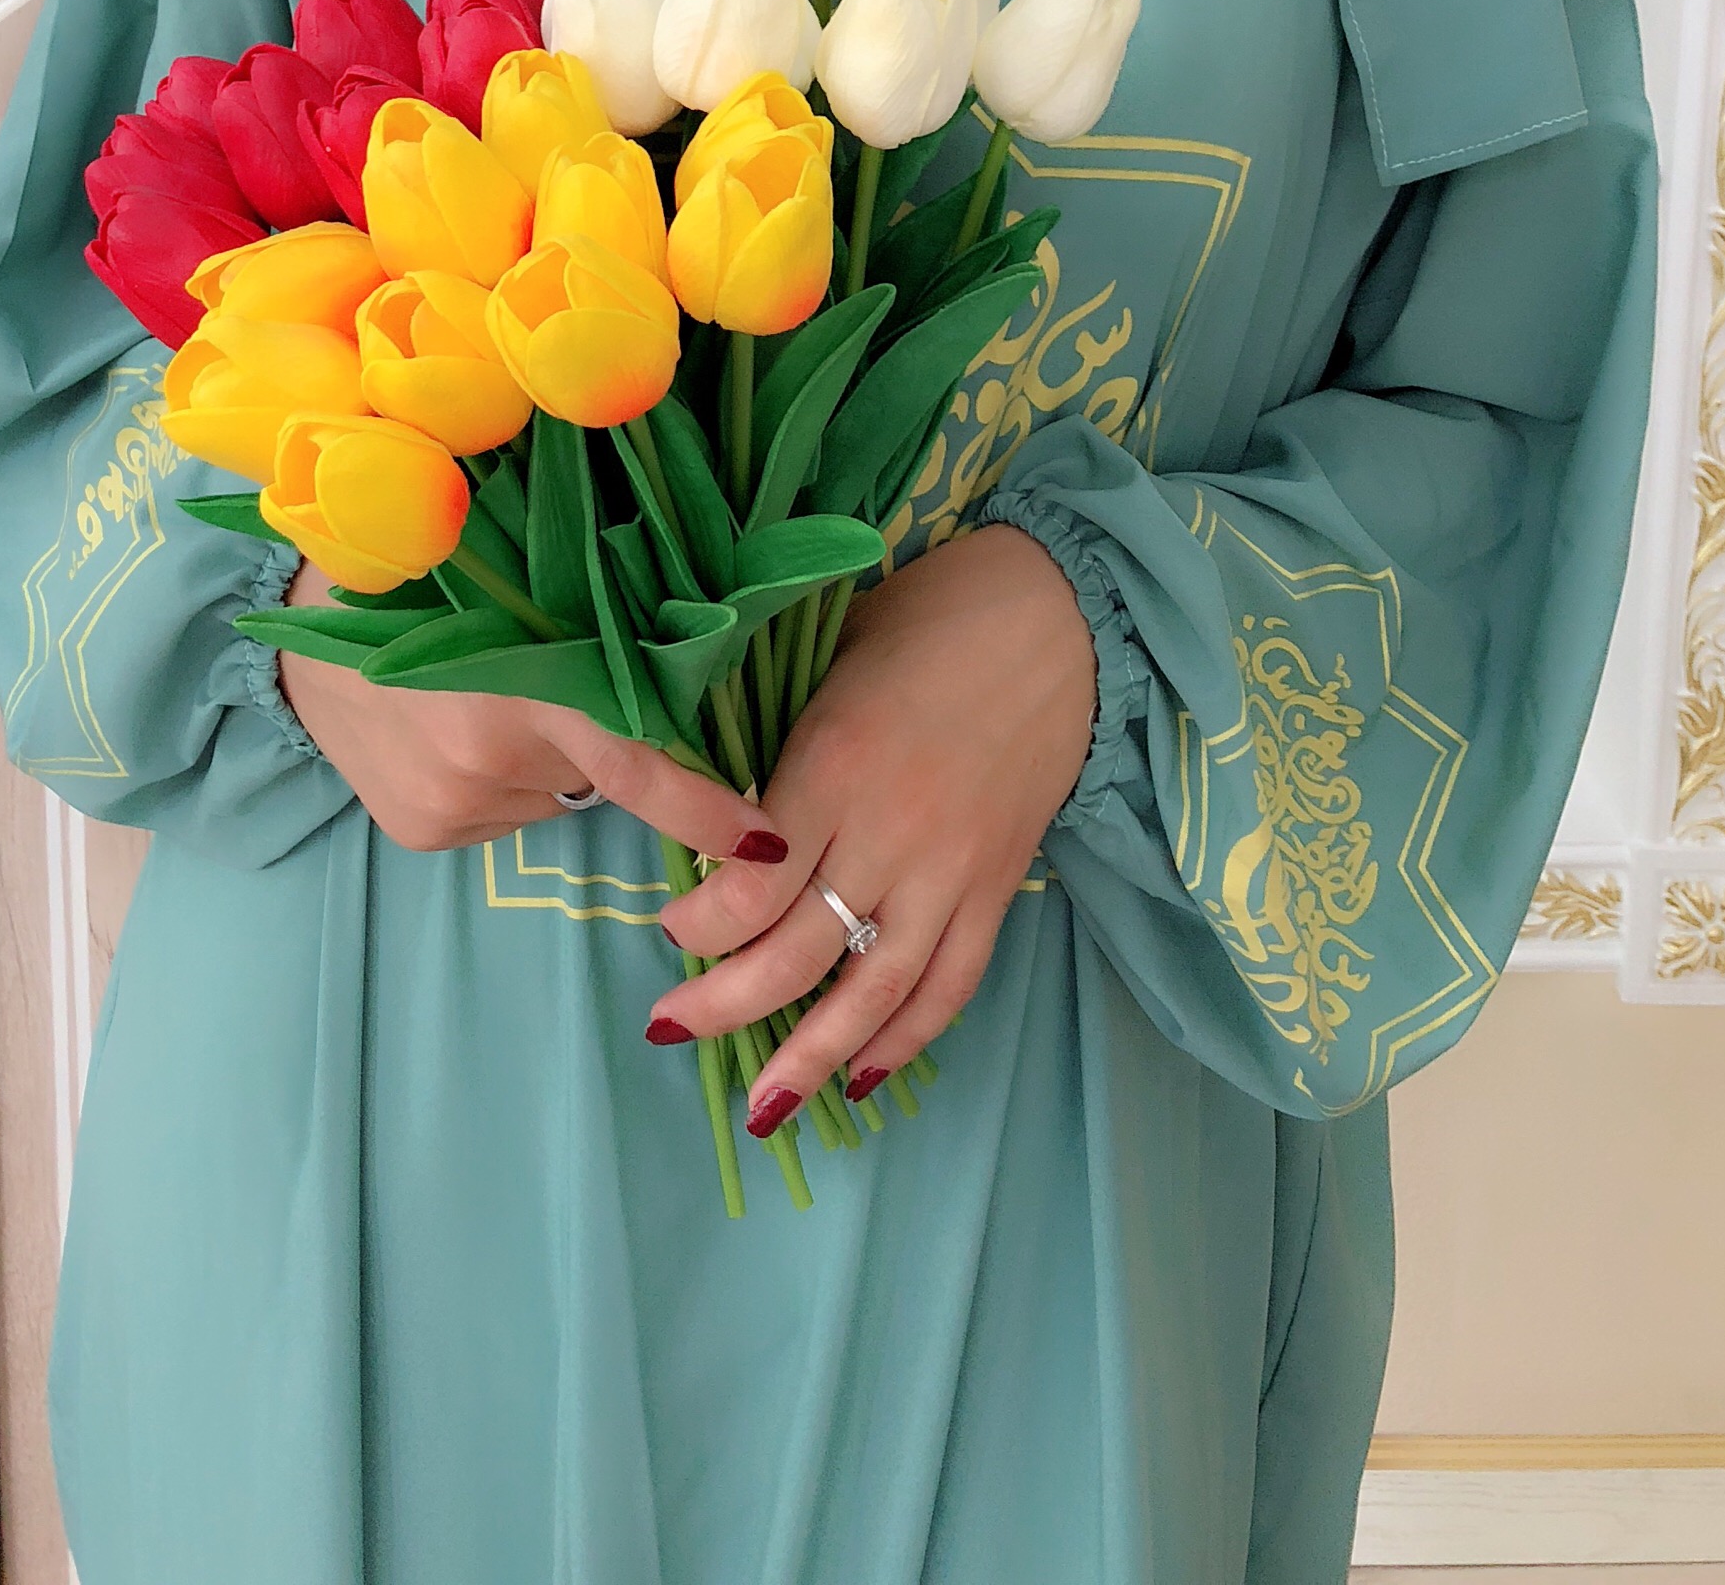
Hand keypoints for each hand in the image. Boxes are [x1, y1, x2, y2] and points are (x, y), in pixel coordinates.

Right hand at [275, 563, 789, 870]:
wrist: (305, 614)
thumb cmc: (429, 574)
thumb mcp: (519, 582)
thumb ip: (596, 630)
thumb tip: (692, 672)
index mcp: (524, 683)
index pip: (639, 764)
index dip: (706, 809)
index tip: (765, 848)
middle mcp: (490, 758)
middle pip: (597, 772)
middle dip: (598, 734)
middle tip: (548, 671)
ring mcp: (453, 802)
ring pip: (551, 794)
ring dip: (545, 756)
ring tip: (484, 693)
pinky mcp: (424, 831)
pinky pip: (502, 813)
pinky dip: (501, 779)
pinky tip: (453, 729)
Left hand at [649, 525, 1094, 1128]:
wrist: (1055, 619)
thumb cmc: (925, 620)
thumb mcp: (828, 657)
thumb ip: (778, 738)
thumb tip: (714, 803)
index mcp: (834, 765)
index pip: (752, 883)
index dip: (702, 926)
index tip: (669, 932)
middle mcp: (890, 832)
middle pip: (797, 952)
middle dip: (725, 1005)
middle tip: (670, 1028)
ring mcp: (951, 869)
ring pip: (874, 989)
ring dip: (813, 1055)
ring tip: (764, 1106)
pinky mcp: (998, 885)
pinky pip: (952, 981)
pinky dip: (908, 1035)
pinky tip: (865, 1072)